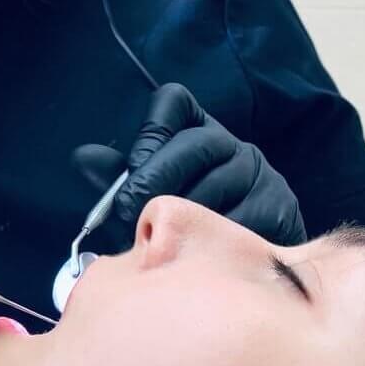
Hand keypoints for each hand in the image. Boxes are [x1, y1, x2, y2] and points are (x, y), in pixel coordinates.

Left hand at [73, 84, 305, 247]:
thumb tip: (82, 159)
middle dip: (157, 177)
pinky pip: (245, 220)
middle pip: (196, 144)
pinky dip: (214, 239)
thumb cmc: (183, 224)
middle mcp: (233, 145)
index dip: (150, 131)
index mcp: (196, 129)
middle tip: (129, 210)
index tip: (132, 166)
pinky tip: (194, 252)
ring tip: (156, 237)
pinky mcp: (281, 208)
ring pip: (219, 186)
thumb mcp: (146, 192)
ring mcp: (261, 175)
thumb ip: (117, 176)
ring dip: (183, 214)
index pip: (174, 102)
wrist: (244, 263)